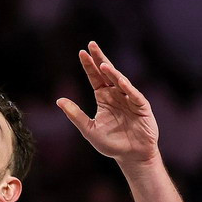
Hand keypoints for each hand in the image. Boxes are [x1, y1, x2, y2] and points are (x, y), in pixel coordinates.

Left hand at [56, 41, 160, 164]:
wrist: (131, 156)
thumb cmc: (110, 143)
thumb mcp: (89, 129)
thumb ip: (75, 115)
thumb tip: (58, 100)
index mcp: (103, 98)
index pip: (94, 77)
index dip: (89, 65)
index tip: (81, 52)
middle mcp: (116, 95)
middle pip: (107, 73)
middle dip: (100, 58)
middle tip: (92, 45)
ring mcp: (130, 99)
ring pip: (120, 81)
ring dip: (112, 72)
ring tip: (102, 63)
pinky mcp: (142, 107)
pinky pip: (134, 95)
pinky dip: (128, 87)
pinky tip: (120, 80)